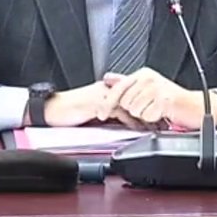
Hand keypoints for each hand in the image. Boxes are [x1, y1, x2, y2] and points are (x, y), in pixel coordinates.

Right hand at [37, 82, 155, 129]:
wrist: (51, 111)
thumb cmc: (69, 113)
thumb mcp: (94, 114)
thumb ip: (110, 117)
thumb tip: (125, 127)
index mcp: (108, 89)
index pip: (133, 94)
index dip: (148, 104)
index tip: (161, 115)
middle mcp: (108, 89)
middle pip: (136, 96)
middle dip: (151, 109)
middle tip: (165, 121)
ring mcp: (103, 94)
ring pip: (131, 102)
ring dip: (145, 115)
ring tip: (156, 126)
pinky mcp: (98, 102)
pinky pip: (119, 110)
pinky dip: (131, 120)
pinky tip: (139, 128)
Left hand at [99, 68, 216, 129]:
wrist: (197, 107)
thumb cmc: (173, 101)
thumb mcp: (148, 89)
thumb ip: (128, 84)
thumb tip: (108, 78)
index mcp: (143, 75)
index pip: (118, 88)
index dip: (107, 103)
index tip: (101, 114)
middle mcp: (149, 78)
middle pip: (125, 102)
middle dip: (133, 111)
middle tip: (147, 110)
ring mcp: (157, 88)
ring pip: (134, 110)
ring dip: (144, 116)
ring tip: (155, 111)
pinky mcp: (164, 99)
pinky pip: (147, 116)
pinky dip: (153, 119)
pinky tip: (161, 115)